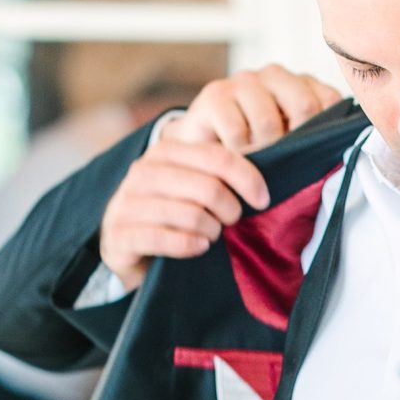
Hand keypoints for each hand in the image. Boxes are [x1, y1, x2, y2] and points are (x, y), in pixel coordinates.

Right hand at [99, 64, 345, 290]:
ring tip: (214, 236)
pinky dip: (188, 245)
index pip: (218, 156)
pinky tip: (198, 248)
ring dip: (211, 229)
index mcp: (167, 152)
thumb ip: (223, 175)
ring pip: (187, 212)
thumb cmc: (175, 215)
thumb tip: (279, 168)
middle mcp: (144, 171)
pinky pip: (162, 238)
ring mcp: (127, 202)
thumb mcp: (197, 187)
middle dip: (230, 209)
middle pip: (206, 186)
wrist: (128, 247)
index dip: (248, 177)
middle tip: (234, 222)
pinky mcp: (120, 234)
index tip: (264, 199)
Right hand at [174, 64, 343, 152]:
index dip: (324, 132)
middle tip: (282, 162)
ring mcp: (244, 80)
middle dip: (295, 143)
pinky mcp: (215, 94)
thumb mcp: (290, 144)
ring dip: (263, 152)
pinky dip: (238, 153)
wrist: (200, 149)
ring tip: (255, 161)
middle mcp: (274, 74)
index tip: (312, 153)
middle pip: (304, 107)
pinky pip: (237, 132)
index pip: (329, 101)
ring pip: (268, 123)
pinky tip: (234, 155)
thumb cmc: (253, 149)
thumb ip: (314, 140)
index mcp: (300, 83)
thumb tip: (340, 153)